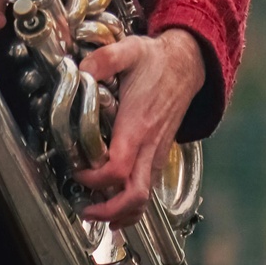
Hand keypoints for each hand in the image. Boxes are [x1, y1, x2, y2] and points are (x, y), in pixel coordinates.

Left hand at [74, 29, 204, 226]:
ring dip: (122, 212)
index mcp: (138, 125)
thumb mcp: (129, 50)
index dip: (95, 179)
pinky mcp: (160, 154)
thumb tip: (80, 71)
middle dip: (110, 211)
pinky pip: (148, 188)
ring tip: (97, 214)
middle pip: (135, 195)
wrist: (188, 64)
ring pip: (144, 197)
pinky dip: (132, 204)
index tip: (77, 172)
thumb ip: (103, 59)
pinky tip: (115, 205)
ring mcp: (157, 152)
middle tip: (86, 212)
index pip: (118, 168)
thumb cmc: (156, 61)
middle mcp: (150, 145)